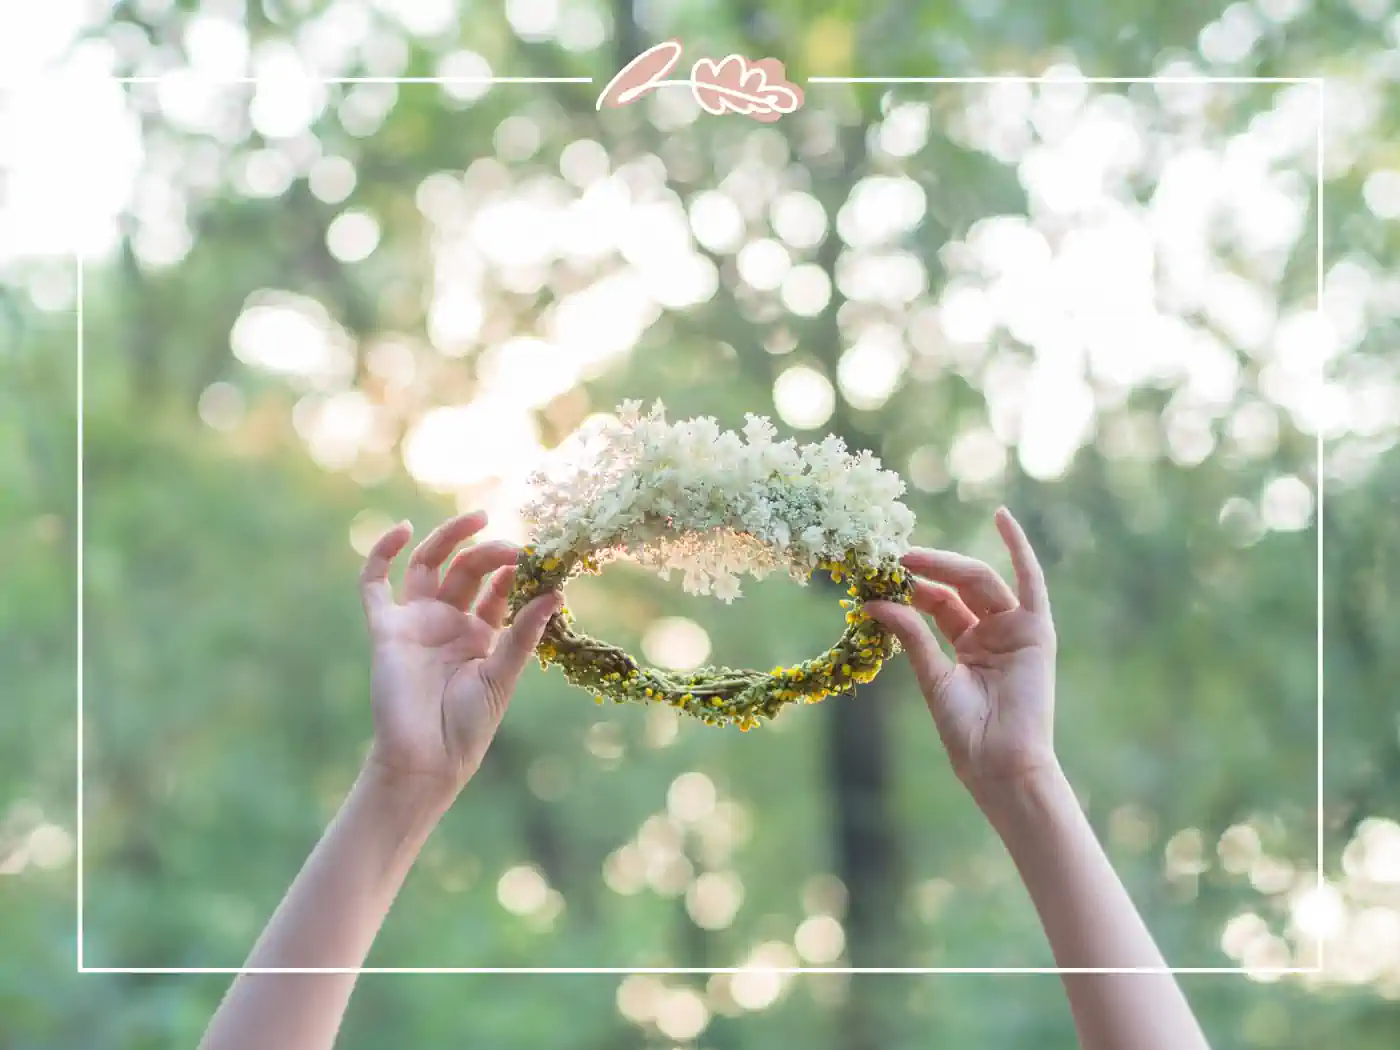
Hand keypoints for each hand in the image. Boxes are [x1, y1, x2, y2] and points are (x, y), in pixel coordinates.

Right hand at [358, 511, 560, 793]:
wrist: (426, 759)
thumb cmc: (468, 725)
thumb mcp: (503, 674)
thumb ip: (524, 632)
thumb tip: (557, 594)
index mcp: (481, 634)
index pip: (500, 588)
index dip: (517, 570)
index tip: (542, 557)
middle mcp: (449, 621)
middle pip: (468, 569)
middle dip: (491, 552)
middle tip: (515, 546)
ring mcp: (417, 621)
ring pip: (430, 563)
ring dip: (450, 537)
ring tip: (477, 518)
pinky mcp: (386, 628)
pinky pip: (375, 583)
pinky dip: (383, 552)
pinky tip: (403, 530)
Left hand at [866, 507, 1057, 806]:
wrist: (999, 764)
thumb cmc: (967, 732)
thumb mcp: (932, 677)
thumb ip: (910, 636)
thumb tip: (873, 602)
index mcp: (969, 646)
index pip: (937, 603)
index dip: (910, 587)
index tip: (876, 574)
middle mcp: (993, 632)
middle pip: (957, 587)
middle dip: (926, 570)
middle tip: (891, 559)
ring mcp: (1016, 629)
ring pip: (980, 582)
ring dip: (948, 564)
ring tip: (911, 557)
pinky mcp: (1037, 630)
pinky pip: (1031, 581)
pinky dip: (1019, 547)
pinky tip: (1001, 516)